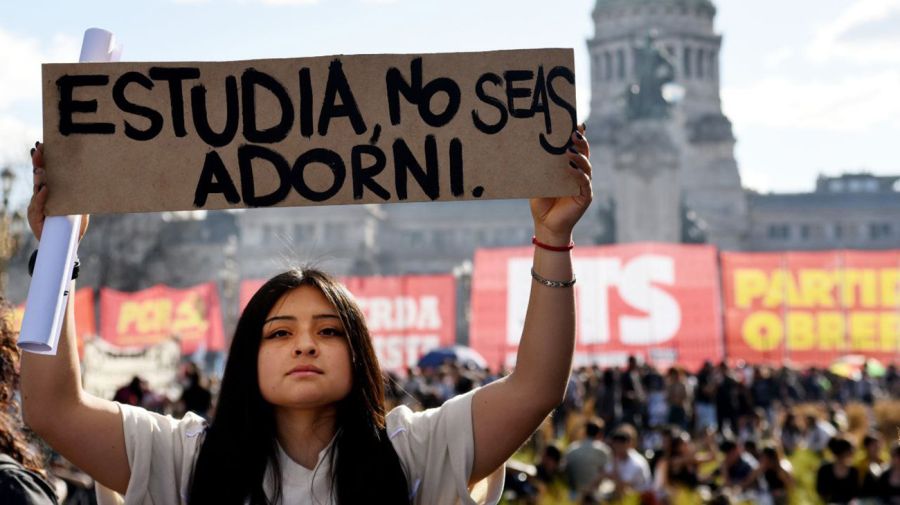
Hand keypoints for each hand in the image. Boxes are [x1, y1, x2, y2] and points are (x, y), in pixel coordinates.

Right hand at [28, 141, 89, 240]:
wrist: (66, 245)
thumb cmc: (73, 225)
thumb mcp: (81, 208)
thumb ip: (83, 196)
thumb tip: (97, 181)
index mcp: (53, 191)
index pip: (47, 171)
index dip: (45, 159)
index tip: (44, 145)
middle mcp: (43, 196)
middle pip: (39, 175)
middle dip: (38, 162)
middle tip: (39, 149)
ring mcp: (38, 206)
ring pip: (36, 189)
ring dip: (39, 178)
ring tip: (42, 169)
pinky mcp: (35, 218)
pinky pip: (37, 206)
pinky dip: (41, 198)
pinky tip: (44, 190)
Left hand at [529, 125, 592, 244]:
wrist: (546, 224)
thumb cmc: (541, 202)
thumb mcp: (539, 180)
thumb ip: (541, 167)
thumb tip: (533, 147)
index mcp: (570, 167)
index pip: (576, 148)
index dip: (578, 135)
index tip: (575, 123)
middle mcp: (580, 173)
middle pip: (584, 153)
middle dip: (580, 142)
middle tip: (572, 133)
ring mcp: (584, 185)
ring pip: (586, 166)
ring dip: (579, 157)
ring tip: (569, 150)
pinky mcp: (585, 196)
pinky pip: (584, 183)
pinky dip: (579, 175)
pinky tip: (572, 169)